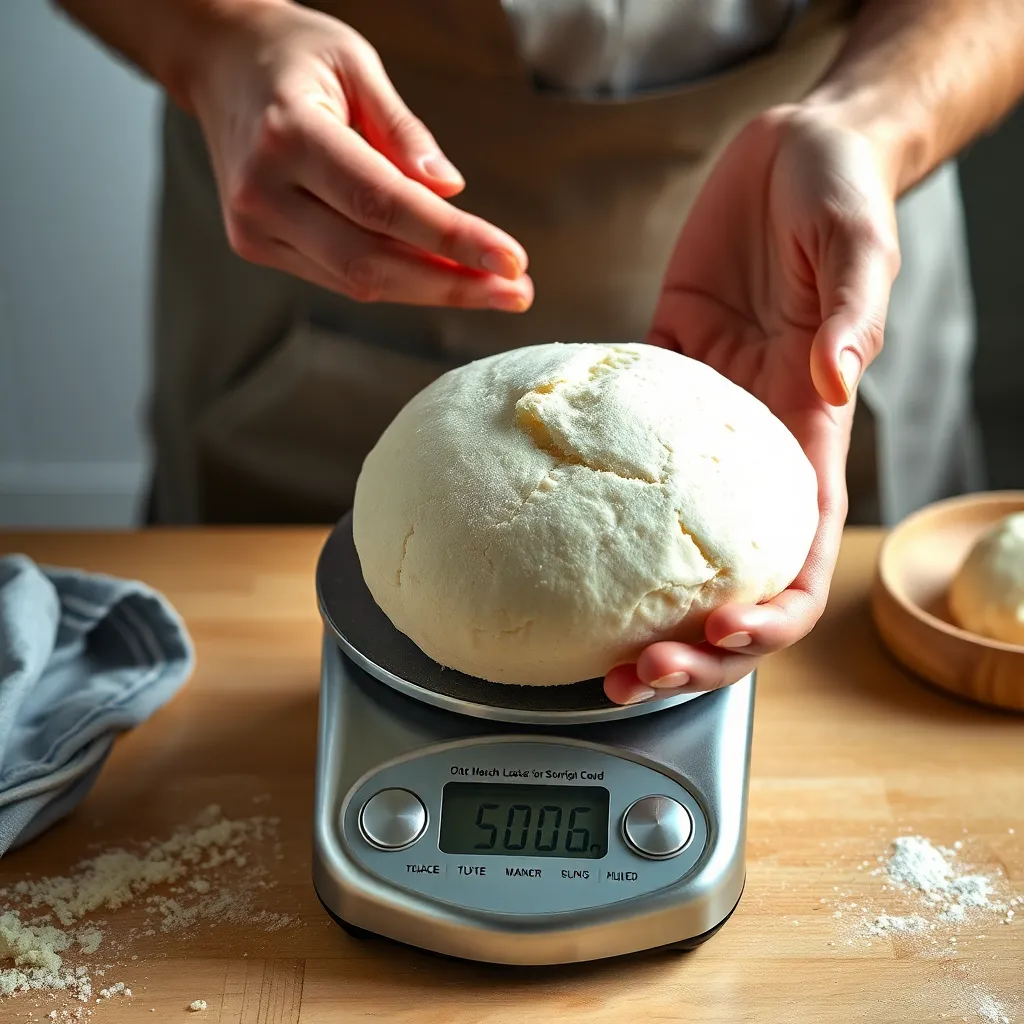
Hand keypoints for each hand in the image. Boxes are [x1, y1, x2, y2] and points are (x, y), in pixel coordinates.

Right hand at [185, 1, 532, 308]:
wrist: (217, 61)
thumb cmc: (293, 55)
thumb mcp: (356, 64)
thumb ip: (403, 132)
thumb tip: (451, 192)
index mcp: (288, 136)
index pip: (385, 206)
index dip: (453, 240)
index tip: (511, 260)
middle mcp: (264, 192)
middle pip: (374, 262)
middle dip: (453, 283)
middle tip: (516, 291)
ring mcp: (254, 227)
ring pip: (359, 281)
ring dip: (432, 290)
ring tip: (493, 289)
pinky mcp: (257, 245)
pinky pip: (340, 277)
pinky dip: (396, 280)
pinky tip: (440, 276)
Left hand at [604, 104, 900, 703]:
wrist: (791, 156)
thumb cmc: (837, 195)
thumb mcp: (859, 242)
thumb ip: (853, 311)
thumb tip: (835, 377)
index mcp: (807, 441)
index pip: (800, 564)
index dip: (767, 620)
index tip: (717, 636)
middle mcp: (748, 460)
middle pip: (726, 589)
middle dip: (690, 648)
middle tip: (628, 673)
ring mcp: (695, 439)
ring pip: (665, 553)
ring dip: (632, 610)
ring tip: (586, 646)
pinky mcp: (652, 398)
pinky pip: (614, 469)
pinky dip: (586, 515)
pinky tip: (544, 537)